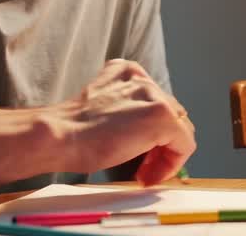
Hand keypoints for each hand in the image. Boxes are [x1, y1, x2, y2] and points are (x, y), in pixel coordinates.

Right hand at [53, 59, 195, 185]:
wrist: (60, 136)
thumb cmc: (71, 130)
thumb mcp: (102, 106)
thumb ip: (125, 107)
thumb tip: (142, 133)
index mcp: (126, 70)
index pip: (154, 102)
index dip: (149, 132)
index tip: (138, 152)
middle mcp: (143, 78)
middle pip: (170, 114)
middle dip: (159, 144)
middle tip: (142, 168)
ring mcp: (154, 95)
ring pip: (179, 129)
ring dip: (164, 155)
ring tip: (145, 174)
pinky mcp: (162, 116)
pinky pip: (184, 143)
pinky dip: (171, 164)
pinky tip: (147, 175)